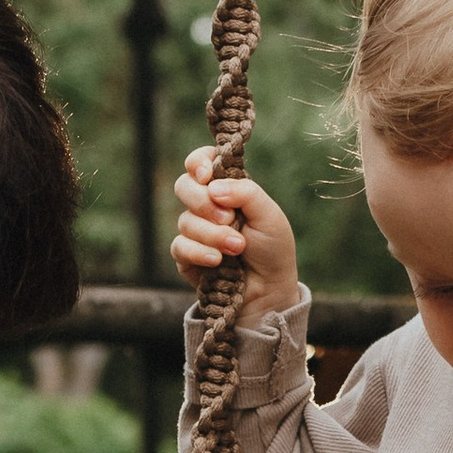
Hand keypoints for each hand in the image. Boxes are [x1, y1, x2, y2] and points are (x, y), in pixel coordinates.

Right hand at [171, 146, 302, 322]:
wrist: (269, 290)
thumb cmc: (273, 249)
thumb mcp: (270, 215)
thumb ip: (246, 192)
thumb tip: (213, 187)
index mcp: (227, 188)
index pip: (201, 162)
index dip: (198, 162)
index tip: (205, 174)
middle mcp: (207, 205)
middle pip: (184, 186)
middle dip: (203, 202)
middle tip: (229, 218)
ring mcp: (195, 230)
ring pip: (185, 220)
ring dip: (212, 234)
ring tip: (237, 247)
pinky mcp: (186, 256)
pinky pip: (179, 246)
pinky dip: (199, 252)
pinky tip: (217, 261)